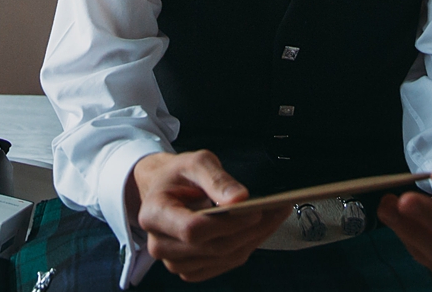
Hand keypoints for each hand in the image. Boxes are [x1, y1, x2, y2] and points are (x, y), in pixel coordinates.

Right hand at [127, 150, 286, 281]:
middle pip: (212, 246)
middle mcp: (159, 245)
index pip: (192, 229)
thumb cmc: (178, 175)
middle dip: (250, 230)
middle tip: (278, 210)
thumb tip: (241, 199)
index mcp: (153, 214)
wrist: (164, 190)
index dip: (226, 224)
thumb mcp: (195, 162)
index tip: (255, 211)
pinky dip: (247, 246)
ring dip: (254, 239)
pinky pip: (225, 263)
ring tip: (277, 216)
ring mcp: (175, 262)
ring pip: (223, 258)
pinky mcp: (191, 270)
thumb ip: (216, 179)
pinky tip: (261, 228)